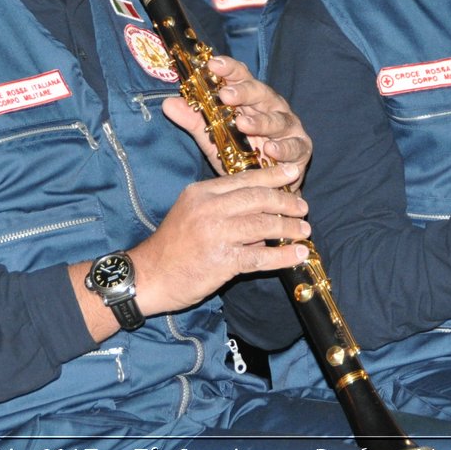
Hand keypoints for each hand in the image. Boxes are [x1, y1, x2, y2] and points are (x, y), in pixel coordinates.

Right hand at [127, 162, 311, 317]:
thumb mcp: (191, 214)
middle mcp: (209, 208)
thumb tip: (260, 215)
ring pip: (263, 225)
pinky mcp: (221, 261)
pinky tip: (298, 255)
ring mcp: (216, 234)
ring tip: (304, 230)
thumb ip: (224, 209)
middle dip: (286, 201)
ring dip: (289, 227)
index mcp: (202, 192)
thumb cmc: (171, 247)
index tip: (293, 171)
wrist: (146, 277)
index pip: (245, 179)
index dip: (273, 175)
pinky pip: (260, 257)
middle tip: (303, 206)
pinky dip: (283, 256)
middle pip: (258, 198)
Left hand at [162, 53, 311, 176]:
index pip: (241, 77)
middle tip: (225, 94)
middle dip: (243, 92)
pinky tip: (270, 149)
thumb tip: (168, 103)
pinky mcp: (301, 148)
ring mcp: (288, 127)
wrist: (264, 186)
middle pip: (260, 93)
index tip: (212, 64)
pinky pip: (294, 146)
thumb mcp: (213, 137)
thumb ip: (194, 120)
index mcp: (251, 99)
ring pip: (277, 119)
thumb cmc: (241, 155)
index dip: (228, 68)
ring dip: (261, 122)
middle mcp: (271, 108)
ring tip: (242, 123)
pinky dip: (283, 147)